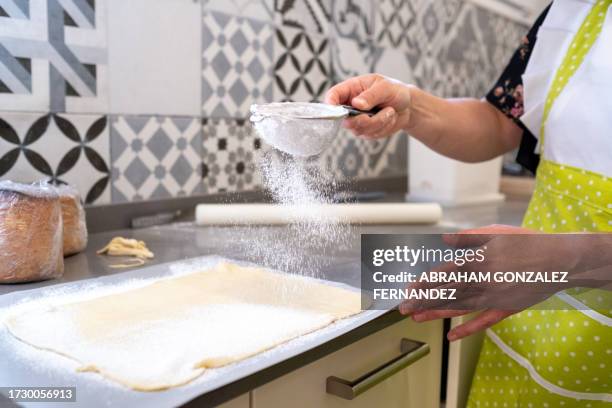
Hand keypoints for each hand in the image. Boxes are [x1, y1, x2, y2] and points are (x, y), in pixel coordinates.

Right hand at [324, 74, 413, 138]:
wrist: (408, 107)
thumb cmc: (396, 91)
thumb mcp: (385, 87)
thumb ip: (371, 95)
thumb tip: (357, 103)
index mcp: (352, 89)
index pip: (333, 95)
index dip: (330, 103)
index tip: (336, 109)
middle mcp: (351, 106)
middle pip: (344, 119)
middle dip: (362, 119)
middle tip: (374, 112)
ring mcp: (357, 120)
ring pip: (359, 129)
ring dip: (378, 121)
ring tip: (389, 111)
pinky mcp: (365, 131)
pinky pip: (370, 134)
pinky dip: (383, 127)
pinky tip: (389, 118)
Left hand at [400, 224, 582, 341]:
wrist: (560, 260)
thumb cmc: (526, 242)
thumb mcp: (495, 232)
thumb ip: (467, 237)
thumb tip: (443, 240)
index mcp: (477, 260)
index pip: (443, 273)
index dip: (424, 282)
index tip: (407, 288)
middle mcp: (482, 281)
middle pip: (446, 292)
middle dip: (423, 300)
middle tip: (403, 308)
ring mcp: (493, 297)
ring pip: (459, 307)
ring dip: (436, 313)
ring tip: (417, 319)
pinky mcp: (505, 308)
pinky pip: (483, 322)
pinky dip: (467, 330)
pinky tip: (451, 336)